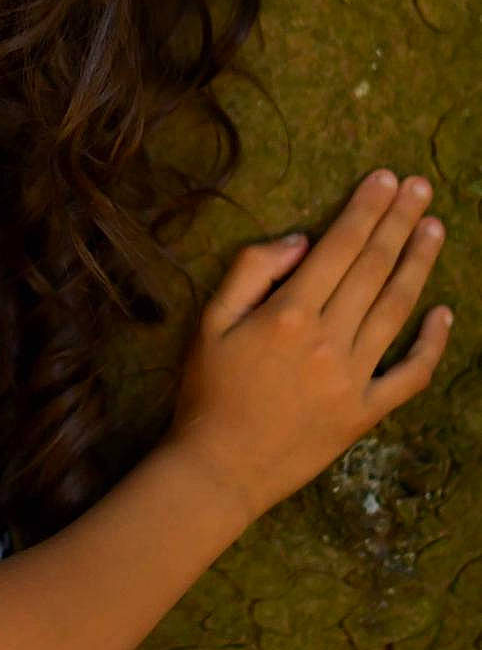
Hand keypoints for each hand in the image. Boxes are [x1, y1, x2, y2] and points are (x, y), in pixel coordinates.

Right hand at [166, 169, 451, 525]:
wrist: (218, 470)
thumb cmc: (206, 392)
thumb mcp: (210, 321)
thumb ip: (250, 272)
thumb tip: (300, 242)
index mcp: (288, 314)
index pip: (339, 248)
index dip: (366, 210)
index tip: (387, 180)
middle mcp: (328, 341)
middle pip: (374, 269)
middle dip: (399, 222)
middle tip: (421, 188)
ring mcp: (352, 379)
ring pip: (396, 310)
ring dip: (418, 265)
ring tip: (435, 228)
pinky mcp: (365, 414)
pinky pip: (409, 375)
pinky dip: (431, 344)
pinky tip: (444, 313)